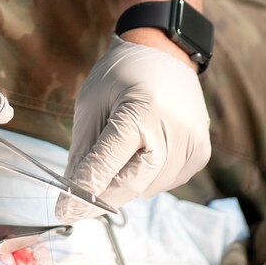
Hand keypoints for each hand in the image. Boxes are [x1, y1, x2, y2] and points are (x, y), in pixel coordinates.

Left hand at [56, 35, 210, 219]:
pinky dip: (145, 178)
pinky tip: (139, 152)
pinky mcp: (201, 153)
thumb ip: (84, 151)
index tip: (64, 210)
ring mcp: (192, 143)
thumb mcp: (92, 103)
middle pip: (133, 184)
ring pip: (148, 188)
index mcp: (142, 110)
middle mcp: (173, 129)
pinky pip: (165, 182)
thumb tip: (72, 194)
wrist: (164, 54)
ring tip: (114, 156)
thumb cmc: (121, 75)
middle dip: (101, 198)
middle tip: (76, 205)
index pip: (109, 162)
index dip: (84, 190)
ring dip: (123, 185)